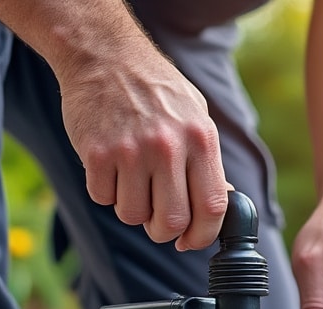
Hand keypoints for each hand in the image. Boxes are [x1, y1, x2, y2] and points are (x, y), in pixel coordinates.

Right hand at [56, 43, 226, 250]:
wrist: (104, 54)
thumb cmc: (155, 89)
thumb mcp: (196, 116)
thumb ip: (208, 161)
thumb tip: (224, 200)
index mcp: (200, 139)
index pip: (212, 207)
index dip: (203, 235)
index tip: (191, 241)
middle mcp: (168, 147)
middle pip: (172, 221)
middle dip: (164, 232)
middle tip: (157, 221)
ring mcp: (131, 150)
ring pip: (133, 215)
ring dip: (132, 210)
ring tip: (132, 182)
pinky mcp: (97, 153)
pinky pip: (103, 198)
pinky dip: (106, 192)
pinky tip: (111, 167)